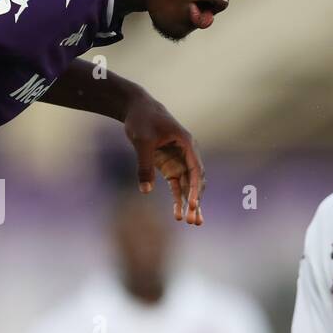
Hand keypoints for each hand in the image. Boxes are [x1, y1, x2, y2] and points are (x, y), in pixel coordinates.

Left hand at [122, 93, 204, 224]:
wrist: (136, 110)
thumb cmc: (142, 120)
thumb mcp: (141, 141)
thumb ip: (144, 165)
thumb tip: (146, 190)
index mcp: (186, 144)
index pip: (196, 170)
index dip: (196, 188)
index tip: (193, 203)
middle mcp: (187, 154)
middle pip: (195, 181)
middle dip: (196, 201)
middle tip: (194, 221)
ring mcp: (179, 161)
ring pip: (188, 186)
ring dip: (189, 204)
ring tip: (191, 223)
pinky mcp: (169, 166)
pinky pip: (176, 186)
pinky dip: (178, 199)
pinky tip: (177, 215)